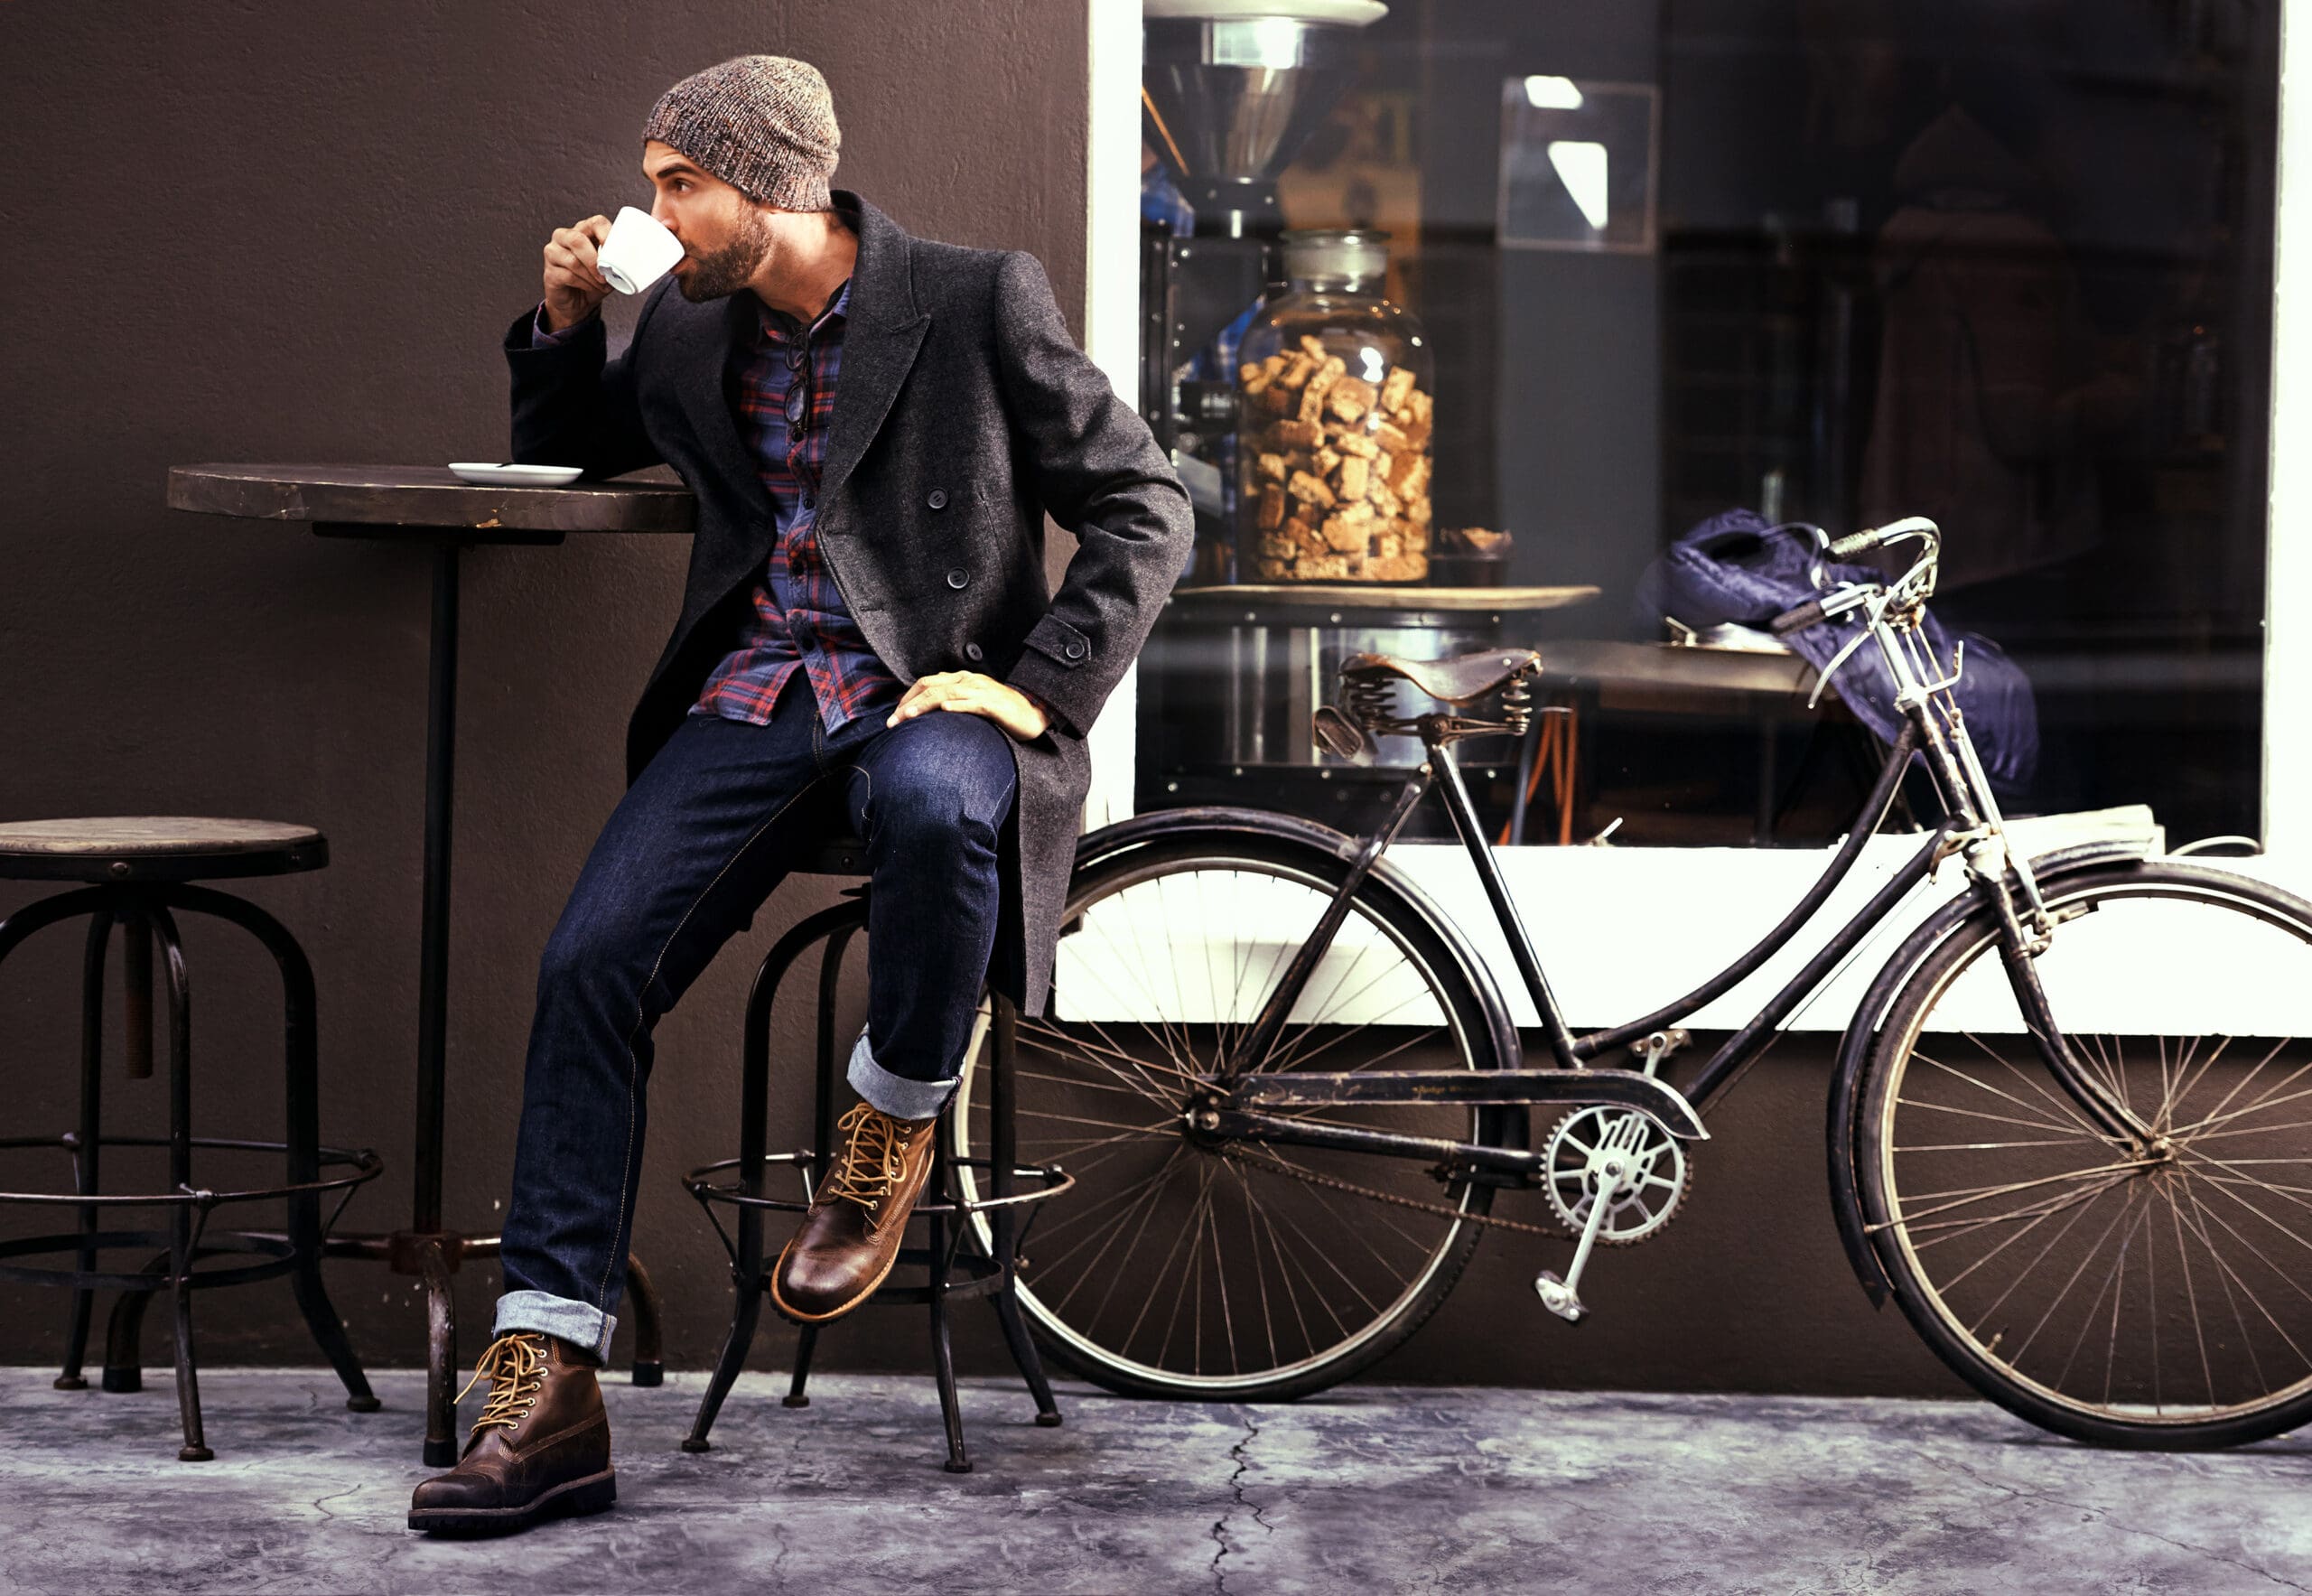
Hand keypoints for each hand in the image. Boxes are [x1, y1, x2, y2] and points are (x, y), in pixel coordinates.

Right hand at [542, 215, 613, 331]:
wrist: (577, 302)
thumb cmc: (593, 281)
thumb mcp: (609, 269)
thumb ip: (617, 262)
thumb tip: (630, 264)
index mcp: (583, 230)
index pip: (595, 222)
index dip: (606, 233)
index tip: (617, 249)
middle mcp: (565, 237)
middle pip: (578, 239)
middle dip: (594, 259)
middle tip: (606, 275)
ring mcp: (553, 252)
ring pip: (573, 260)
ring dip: (591, 276)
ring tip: (602, 284)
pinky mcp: (550, 271)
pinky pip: (568, 275)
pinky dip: (584, 284)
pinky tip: (591, 287)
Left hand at [887, 672, 1049, 740]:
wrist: (1034, 713)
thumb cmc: (1003, 712)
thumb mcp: (973, 704)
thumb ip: (953, 704)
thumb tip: (928, 716)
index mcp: (962, 679)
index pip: (926, 683)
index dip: (907, 697)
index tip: (894, 716)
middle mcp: (969, 681)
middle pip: (931, 686)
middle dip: (908, 703)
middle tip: (893, 722)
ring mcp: (982, 691)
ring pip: (947, 693)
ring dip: (925, 705)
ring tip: (909, 717)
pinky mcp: (995, 705)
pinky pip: (974, 703)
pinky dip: (958, 705)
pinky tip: (945, 710)